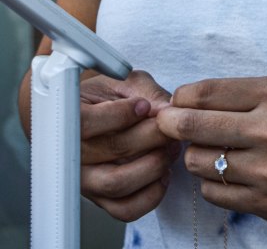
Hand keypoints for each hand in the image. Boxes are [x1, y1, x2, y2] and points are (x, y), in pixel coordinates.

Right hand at [80, 69, 178, 221]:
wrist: (99, 113)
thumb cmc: (110, 95)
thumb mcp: (126, 82)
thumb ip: (146, 92)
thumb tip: (166, 109)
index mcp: (70, 119)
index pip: (86, 122)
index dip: (121, 114)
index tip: (144, 106)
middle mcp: (74, 154)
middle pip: (113, 150)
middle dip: (151, 136)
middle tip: (170, 125)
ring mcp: (87, 180)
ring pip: (118, 183)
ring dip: (153, 164)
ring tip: (170, 148)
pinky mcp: (102, 199)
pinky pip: (124, 209)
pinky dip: (150, 194)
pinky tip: (162, 173)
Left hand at [156, 75, 266, 227]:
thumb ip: (245, 94)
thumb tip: (191, 100)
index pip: (205, 92)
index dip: (180, 98)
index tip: (176, 102)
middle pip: (192, 126)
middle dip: (171, 125)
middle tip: (165, 125)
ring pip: (199, 162)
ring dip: (197, 155)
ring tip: (213, 149)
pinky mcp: (266, 203)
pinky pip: (214, 193)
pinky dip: (213, 182)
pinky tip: (229, 172)